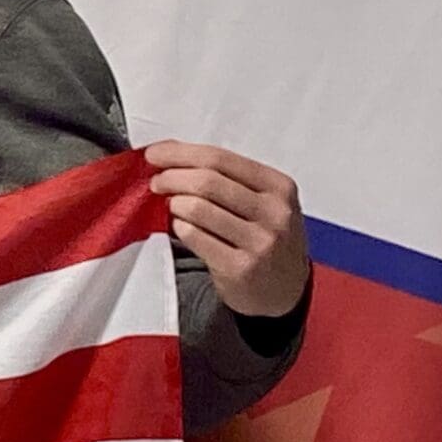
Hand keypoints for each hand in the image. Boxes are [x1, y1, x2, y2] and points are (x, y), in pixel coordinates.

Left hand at [143, 140, 309, 317]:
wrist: (285, 290)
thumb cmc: (265, 237)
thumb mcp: (261, 200)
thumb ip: (223, 175)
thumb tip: (170, 151)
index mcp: (279, 187)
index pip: (219, 158)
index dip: (180, 153)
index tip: (156, 153)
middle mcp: (274, 213)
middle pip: (206, 181)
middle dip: (171, 177)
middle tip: (157, 181)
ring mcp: (260, 243)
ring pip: (197, 208)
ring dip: (174, 203)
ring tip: (171, 206)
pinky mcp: (241, 268)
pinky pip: (194, 236)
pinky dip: (179, 226)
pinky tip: (181, 226)